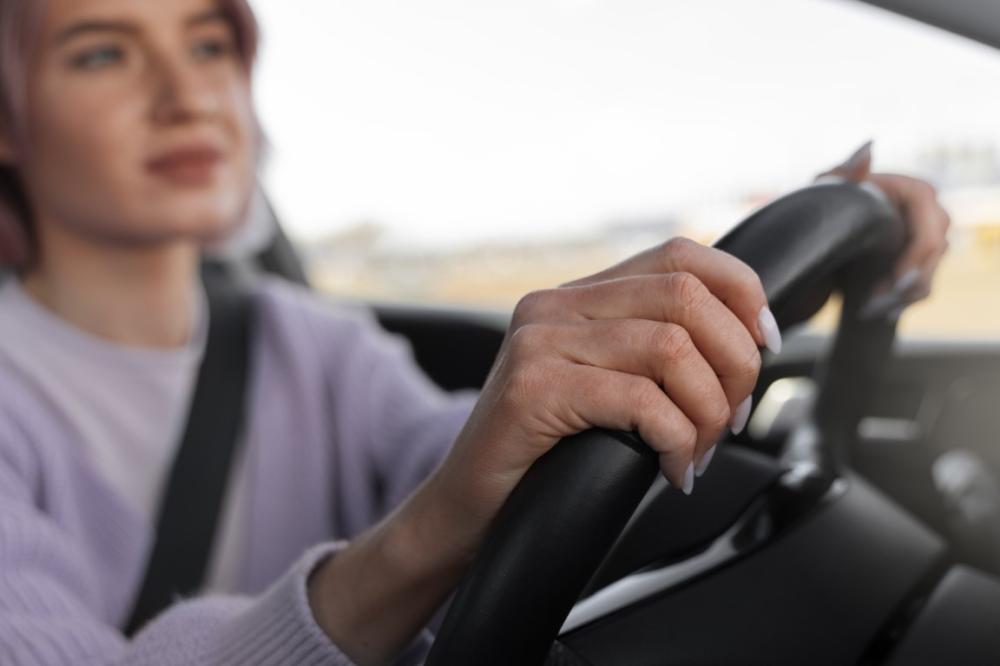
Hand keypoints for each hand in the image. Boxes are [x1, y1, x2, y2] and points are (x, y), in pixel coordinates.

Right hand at [311, 239, 776, 664]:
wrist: (468, 508)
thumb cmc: (546, 455)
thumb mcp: (603, 385)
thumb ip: (651, 351)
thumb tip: (747, 344)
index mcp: (577, 297)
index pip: (678, 254)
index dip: (739, 291)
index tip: (764, 343)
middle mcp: (554, 306)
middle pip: (684, 297)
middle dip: (735, 361)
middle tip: (735, 418)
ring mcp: (538, 343)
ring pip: (670, 347)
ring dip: (708, 410)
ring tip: (700, 450)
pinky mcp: (532, 389)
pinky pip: (639, 400)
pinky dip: (677, 440)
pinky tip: (674, 470)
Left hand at [819, 141, 950, 312]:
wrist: (822, 246)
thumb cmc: (825, 208)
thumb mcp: (828, 190)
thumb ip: (845, 171)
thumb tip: (868, 150)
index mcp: (915, 192)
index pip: (931, 222)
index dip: (916, 254)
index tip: (894, 278)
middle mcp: (931, 215)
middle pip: (936, 251)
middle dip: (909, 280)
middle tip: (879, 298)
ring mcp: (930, 241)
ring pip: (929, 275)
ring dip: (900, 295)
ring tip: (870, 304)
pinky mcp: (922, 265)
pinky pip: (922, 290)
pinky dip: (900, 303)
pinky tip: (875, 308)